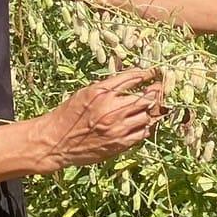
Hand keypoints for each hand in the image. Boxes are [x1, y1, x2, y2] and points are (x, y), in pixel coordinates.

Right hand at [36, 67, 164, 170]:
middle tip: (160, 88)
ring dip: (151, 110)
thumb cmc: (68, 115)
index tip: (154, 73)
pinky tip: (143, 122)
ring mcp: (117, 128)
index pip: (132, 78)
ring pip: (147, 116)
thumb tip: (131, 79)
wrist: (56, 142)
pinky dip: (146, 126)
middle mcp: (111, 109)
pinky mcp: (119, 144)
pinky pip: (142, 133)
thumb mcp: (85, 93)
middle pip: (146, 98)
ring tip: (153, 106)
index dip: (147, 74)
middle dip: (156, 92)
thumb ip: (108, 87)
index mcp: (101, 93)